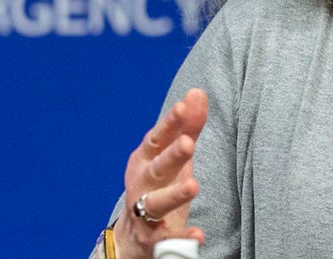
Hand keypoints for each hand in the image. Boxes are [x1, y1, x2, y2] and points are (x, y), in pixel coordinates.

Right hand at [114, 88, 208, 258]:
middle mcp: (142, 184)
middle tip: (189, 144)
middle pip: (157, 168)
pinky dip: (183, 238)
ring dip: (174, 194)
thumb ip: (187, 126)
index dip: (170, 123)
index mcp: (145, 160)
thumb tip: (197, 93)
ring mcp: (145, 212)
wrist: (135, 232)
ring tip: (193, 186)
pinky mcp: (154, 238)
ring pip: (157, 203)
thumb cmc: (158, 183)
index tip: (183, 107)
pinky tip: (198, 234)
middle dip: (172, 156)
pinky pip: (168, 240)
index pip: (158, 138)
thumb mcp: (172, 154)